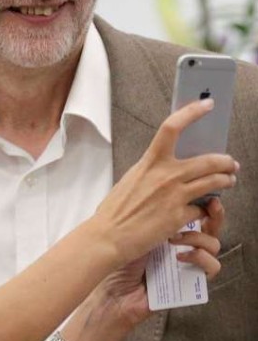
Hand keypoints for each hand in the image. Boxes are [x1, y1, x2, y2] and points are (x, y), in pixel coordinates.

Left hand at [90, 196, 224, 330]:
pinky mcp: (192, 281)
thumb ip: (155, 213)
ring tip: (175, 239)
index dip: (200, 201)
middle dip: (213, 214)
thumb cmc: (120, 260)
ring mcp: (188, 263)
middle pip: (210, 226)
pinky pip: (212, 267)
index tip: (201, 190)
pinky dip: (200, 258)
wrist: (113, 290)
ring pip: (213, 245)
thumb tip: (169, 189)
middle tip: (209, 206)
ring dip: (198, 237)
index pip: (193, 212)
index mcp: (168, 230)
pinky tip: (180, 257)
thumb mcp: (138, 230)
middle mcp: (181, 245)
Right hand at [93, 99, 236, 262]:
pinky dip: (204, 209)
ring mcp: (175, 196)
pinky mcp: (180, 216)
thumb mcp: (132, 180)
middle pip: (208, 160)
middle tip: (230, 163)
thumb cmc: (116, 210)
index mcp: (150, 163)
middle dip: (225, 161)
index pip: (171, 128)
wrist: (110, 235)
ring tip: (228, 181)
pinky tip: (202, 211)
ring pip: (214, 182)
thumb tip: (171, 169)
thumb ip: (153, 171)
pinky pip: (202, 209)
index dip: (192, 113)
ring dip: (226, 181)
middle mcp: (166, 175)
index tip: (207, 105)